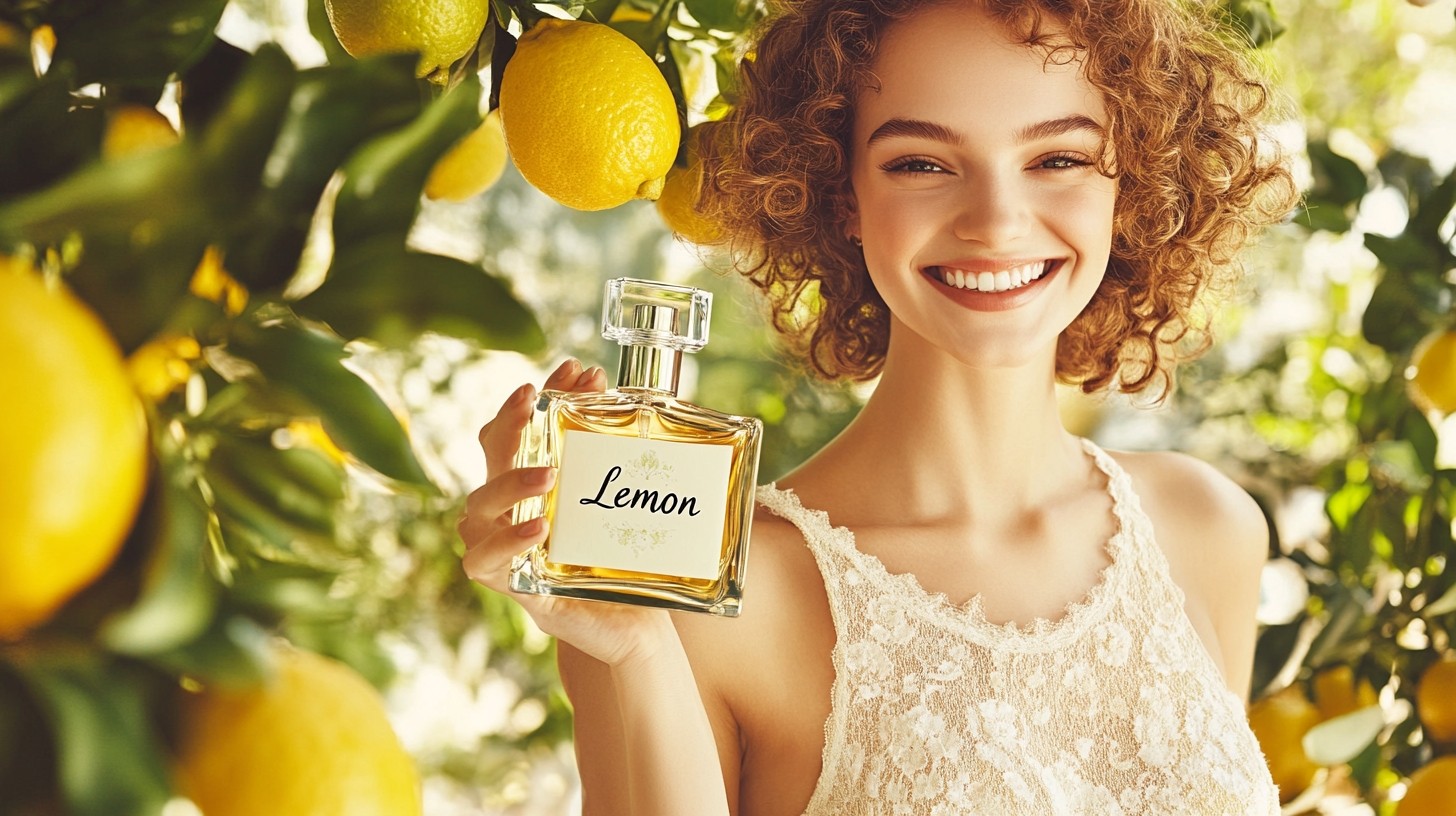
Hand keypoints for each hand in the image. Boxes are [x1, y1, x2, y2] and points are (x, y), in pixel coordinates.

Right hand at [459, 358, 676, 667]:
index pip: (516, 430)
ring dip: (508, 483)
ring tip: (547, 473)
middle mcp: (511, 514)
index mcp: (533, 488)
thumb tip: (658, 404)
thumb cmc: (628, 565)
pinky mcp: (518, 590)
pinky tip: (538, 530)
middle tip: (538, 398)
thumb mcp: (627, 509)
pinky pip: (486, 564)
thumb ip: (627, 467)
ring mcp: (509, 552)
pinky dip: (507, 543)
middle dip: (512, 421)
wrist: (639, 631)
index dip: (536, 398)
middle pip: (489, 455)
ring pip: (475, 510)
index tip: (573, 370)